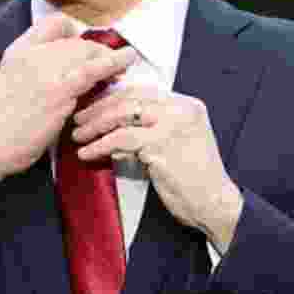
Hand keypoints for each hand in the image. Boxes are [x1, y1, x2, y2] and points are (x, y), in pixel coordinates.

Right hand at [0, 15, 139, 208]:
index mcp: (17, 50)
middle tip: (113, 61)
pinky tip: (127, 60)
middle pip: (75, 40)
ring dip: (109, 56)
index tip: (85, 46)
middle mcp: (30, 54)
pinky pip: (92, 70)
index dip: (74, 32)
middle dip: (97, 49)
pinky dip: (112, 63)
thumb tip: (66, 61)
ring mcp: (44, 70)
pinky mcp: (59, 91)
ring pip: (86, 51)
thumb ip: (34, 66)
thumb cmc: (2, 122)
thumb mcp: (10, 81)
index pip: (52, 24)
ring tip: (126, 61)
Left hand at [70, 86, 242, 251]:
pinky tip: (87, 153)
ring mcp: (172, 126)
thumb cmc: (195, 178)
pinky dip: (100, 145)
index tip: (94, 108)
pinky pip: (121, 140)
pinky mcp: (161, 146)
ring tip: (78, 136)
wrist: (214, 202)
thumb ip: (151, 131)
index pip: (143, 91)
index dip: (113, 97)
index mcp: (187, 105)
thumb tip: (115, 130)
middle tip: (79, 120)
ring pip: (123, 115)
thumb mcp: (176, 144)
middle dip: (99, 108)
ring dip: (95, 126)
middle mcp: (181, 110)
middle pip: (130, 98)